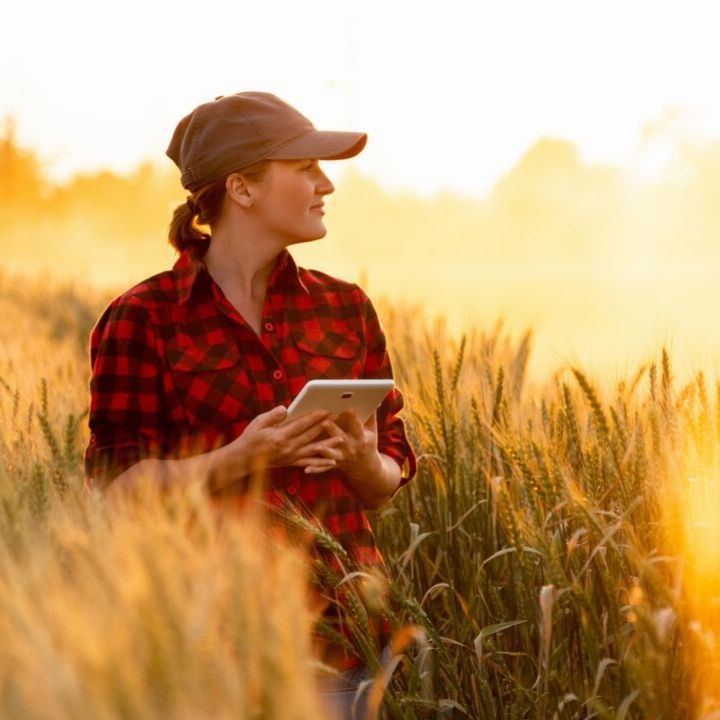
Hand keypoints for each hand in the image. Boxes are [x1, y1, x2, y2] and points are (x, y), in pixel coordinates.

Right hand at [221, 406, 344, 478]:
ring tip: (341, 438)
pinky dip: (321, 464)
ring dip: (328, 444)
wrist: (244, 459)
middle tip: (338, 418)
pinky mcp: (292, 463)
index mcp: (279, 437)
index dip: (314, 417)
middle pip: (311, 436)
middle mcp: (288, 448)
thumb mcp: (258, 423)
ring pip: (313, 451)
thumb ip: (273, 416)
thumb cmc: (251, 438)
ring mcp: (291, 457)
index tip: (325, 410)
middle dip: (325, 426)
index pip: (301, 425)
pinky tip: (333, 462)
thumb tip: (285, 409)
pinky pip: (309, 464)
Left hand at [305, 409, 379, 479]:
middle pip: (341, 438)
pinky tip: (306, 469)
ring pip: (331, 454)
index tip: (348, 408)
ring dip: (325, 451)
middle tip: (325, 422)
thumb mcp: (372, 431)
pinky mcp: (334, 464)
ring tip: (317, 447)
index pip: (357, 426)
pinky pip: (323, 468)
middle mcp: (351, 448)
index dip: (353, 418)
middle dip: (333, 430)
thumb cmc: (367, 443)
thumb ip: (371, 416)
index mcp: (361, 438)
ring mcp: (342, 457)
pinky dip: (315, 469)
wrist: (366, 467)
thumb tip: (375, 400)